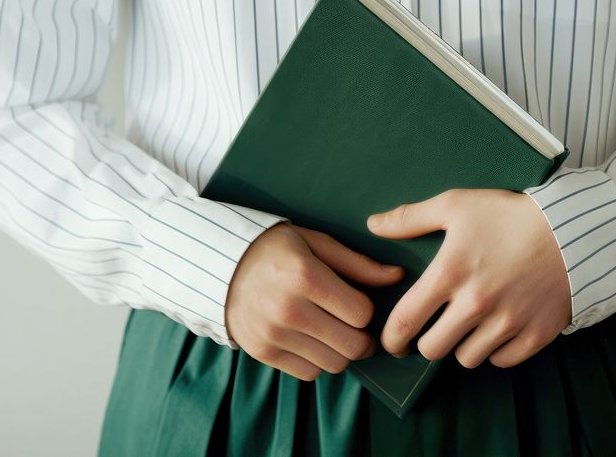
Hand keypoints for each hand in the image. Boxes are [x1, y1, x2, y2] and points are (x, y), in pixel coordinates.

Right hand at [225, 222, 405, 380]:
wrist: (219, 266)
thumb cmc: (275, 249)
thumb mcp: (315, 243)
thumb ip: (357, 263)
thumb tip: (397, 276)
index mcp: (304, 275)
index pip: (361, 312)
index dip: (366, 309)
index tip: (357, 301)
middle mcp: (288, 309)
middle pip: (352, 345)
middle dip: (363, 338)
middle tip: (358, 328)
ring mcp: (273, 334)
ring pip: (334, 364)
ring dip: (341, 351)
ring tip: (334, 332)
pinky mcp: (263, 352)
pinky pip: (309, 373)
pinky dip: (318, 360)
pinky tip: (311, 339)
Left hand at [366, 188, 570, 368]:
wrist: (573, 229)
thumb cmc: (509, 215)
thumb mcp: (457, 205)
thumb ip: (411, 217)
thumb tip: (374, 225)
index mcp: (450, 273)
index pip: (405, 321)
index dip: (391, 337)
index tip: (392, 341)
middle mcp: (476, 304)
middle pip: (433, 349)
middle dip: (427, 343)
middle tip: (433, 330)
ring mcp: (508, 322)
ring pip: (468, 358)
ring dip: (463, 345)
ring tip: (468, 325)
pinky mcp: (536, 334)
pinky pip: (502, 361)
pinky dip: (496, 351)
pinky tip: (497, 329)